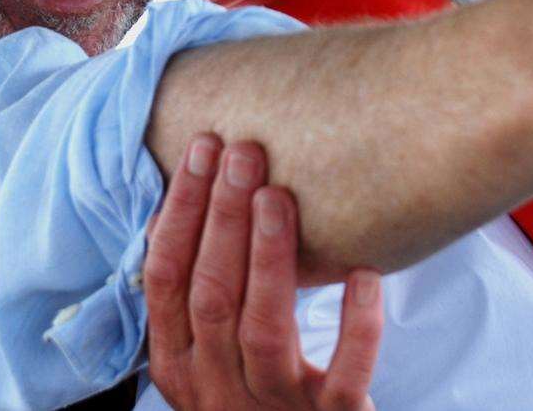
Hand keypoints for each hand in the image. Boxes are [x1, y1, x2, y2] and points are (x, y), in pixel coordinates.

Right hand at [143, 134, 382, 410]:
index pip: (166, 279)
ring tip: (279, 196)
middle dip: (223, 218)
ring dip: (270, 257)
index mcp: (178, 363)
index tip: (204, 148)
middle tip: (244, 152)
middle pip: (211, 295)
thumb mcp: (210, 351)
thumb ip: (198, 294)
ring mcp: (270, 408)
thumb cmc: (252, 390)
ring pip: (264, 329)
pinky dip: (354, 328)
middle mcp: (215, 388)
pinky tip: (366, 276)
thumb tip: (183, 201)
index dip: (182, 211)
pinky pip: (341, 378)